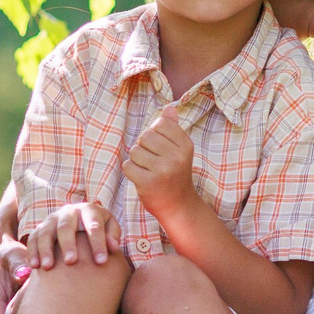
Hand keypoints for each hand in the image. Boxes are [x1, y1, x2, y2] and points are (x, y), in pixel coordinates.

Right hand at [25, 200, 117, 269]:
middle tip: (71, 262)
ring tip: (48, 267)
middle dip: (68, 244)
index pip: (94, 225)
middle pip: (66, 227)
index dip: (98, 243)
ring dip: (45, 249)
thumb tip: (113, 247)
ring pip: (46, 232)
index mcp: (88, 210)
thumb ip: (113, 236)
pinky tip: (34, 266)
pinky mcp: (39, 229)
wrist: (79, 221)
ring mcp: (51, 220)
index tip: (101, 262)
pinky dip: (32, 252)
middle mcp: (68, 212)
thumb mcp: (109, 227)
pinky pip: (32, 238)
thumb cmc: (98, 228)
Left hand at [121, 103, 200, 219]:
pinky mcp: (148, 182)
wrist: (178, 205)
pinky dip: (130, 171)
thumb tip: (169, 107)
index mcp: (186, 145)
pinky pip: (127, 166)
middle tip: (152, 161)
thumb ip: (173, 128)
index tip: (160, 148)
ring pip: (134, 150)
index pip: (160, 124)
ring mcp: (163, 170)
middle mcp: (176, 157)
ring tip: (147, 169)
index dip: (154, 133)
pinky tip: (141, 177)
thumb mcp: (179, 151)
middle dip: (143, 146)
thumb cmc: (176, 174)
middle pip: (145, 136)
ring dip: (136, 160)